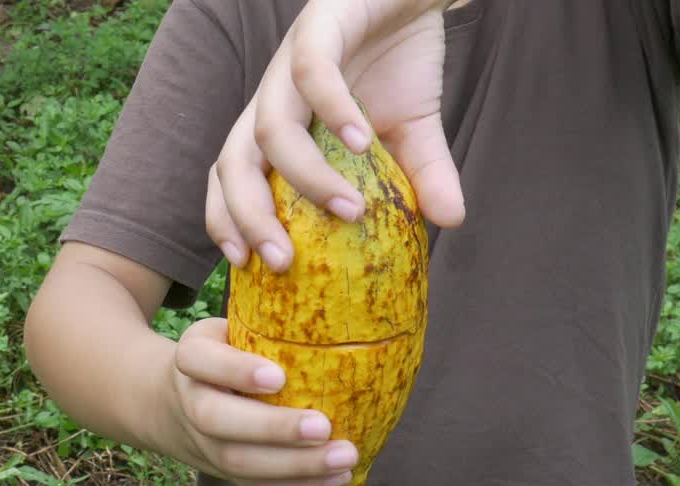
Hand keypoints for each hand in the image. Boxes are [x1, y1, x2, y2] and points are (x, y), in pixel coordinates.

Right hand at [160, 317, 358, 485]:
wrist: (172, 401)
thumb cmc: (224, 352)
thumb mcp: (229, 326)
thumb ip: (262, 313)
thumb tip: (333, 296)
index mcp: (191, 359)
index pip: (201, 361)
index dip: (236, 371)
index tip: (278, 375)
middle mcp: (191, 403)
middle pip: (218, 421)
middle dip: (272, 428)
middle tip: (323, 425)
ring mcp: (204, 444)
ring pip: (239, 463)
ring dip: (295, 466)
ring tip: (345, 456)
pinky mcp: (225, 472)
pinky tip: (338, 479)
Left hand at [208, 0, 466, 271]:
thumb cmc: (399, 56)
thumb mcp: (416, 127)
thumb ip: (425, 176)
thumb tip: (452, 222)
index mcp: (280, 125)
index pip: (232, 178)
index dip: (227, 221)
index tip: (248, 266)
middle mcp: (274, 97)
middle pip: (233, 162)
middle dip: (248, 216)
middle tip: (283, 262)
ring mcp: (290, 62)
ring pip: (270, 127)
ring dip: (306, 176)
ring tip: (350, 210)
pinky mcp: (318, 25)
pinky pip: (311, 73)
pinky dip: (333, 110)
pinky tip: (362, 140)